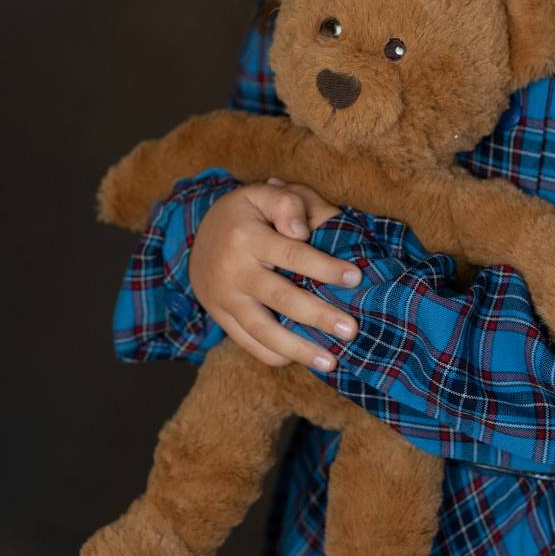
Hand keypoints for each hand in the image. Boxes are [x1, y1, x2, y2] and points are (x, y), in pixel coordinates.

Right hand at [188, 176, 360, 369]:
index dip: (324, 267)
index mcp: (247, 236)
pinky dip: (274, 355)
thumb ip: (288, 202)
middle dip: (318, 316)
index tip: (355, 278)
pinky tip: (301, 360)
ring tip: (331, 361)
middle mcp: (234, 271)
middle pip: (280, 298)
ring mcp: (225, 299)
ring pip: (262, 331)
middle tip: (351, 329)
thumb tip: (303, 232)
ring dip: (298, 349)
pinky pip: (247, 343)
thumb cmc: (247, 213)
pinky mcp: (221, 317)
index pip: (292, 254)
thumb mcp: (263, 194)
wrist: (199, 236)